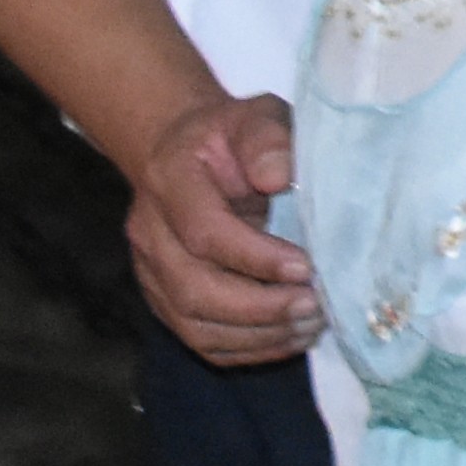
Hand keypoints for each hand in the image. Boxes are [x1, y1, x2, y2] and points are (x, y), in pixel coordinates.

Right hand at [131, 90, 318, 365]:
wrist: (185, 150)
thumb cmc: (231, 135)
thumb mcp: (255, 116)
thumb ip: (268, 138)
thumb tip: (279, 176)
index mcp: (170, 180)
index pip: (204, 232)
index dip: (255, 257)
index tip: (307, 266)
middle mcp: (149, 232)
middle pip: (193, 289)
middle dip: (260, 307)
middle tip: (316, 305)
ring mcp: (151, 272)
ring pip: (194, 324)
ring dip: (258, 335)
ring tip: (312, 324)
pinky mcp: (164, 300)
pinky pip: (199, 340)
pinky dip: (247, 349)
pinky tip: (290, 338)